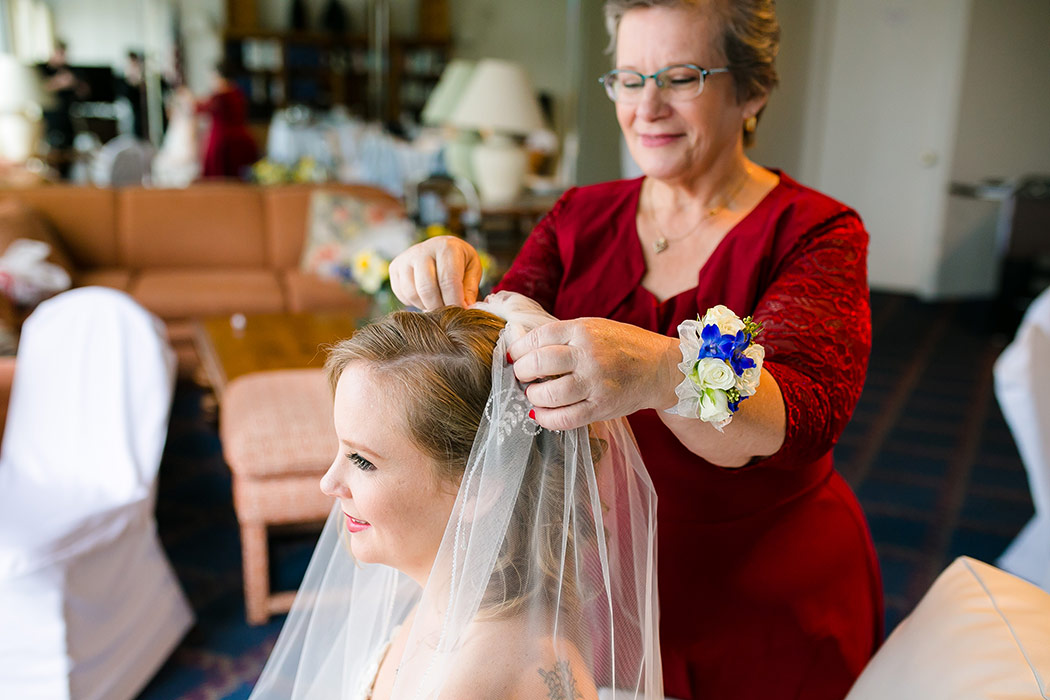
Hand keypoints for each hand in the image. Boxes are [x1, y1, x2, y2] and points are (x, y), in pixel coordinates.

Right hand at [389, 236, 481, 309]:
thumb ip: (470, 289)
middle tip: (447, 316)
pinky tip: (425, 298)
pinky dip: (414, 303)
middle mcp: (423, 250)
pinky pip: (402, 294)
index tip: (460, 313)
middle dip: (438, 308)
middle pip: (426, 288)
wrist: (439, 248)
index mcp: (446, 248)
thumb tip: (465, 308)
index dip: (454, 301)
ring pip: (412, 293)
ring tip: (438, 305)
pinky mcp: (394, 268)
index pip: (448, 280)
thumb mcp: (472, 270)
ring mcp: (405, 258)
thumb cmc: (459, 261)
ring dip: (426, 306)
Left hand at [507, 317, 680, 429]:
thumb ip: (561, 335)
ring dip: (533, 396)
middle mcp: (588, 355)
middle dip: (522, 372)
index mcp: (583, 331)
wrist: (660, 368)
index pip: (538, 337)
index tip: (514, 356)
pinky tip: (541, 413)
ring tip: (533, 394)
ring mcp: (595, 383)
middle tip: (521, 376)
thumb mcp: (593, 328)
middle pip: (538, 363)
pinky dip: (546, 418)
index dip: (519, 348)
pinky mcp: (601, 407)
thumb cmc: (622, 346)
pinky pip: (565, 419)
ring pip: (549, 394)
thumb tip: (521, 344)